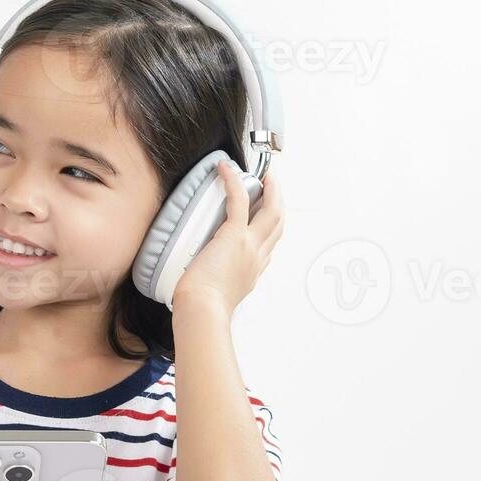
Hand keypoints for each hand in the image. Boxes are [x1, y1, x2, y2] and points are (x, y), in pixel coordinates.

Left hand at [171, 159, 283, 315]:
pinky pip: (239, 200)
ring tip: (264, 175)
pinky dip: (234, 182)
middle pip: (279, 224)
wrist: (203, 311)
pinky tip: (227, 169)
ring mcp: (250, 245)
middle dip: (279, 202)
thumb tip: (200, 282)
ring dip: (270, 189)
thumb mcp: (218, 297)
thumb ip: (217, 285)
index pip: (269, 246)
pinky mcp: (234, 235)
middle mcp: (257, 257)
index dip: (271, 228)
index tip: (265, 216)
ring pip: (271, 211)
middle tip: (273, 185)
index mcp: (253, 272)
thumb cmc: (203, 308)